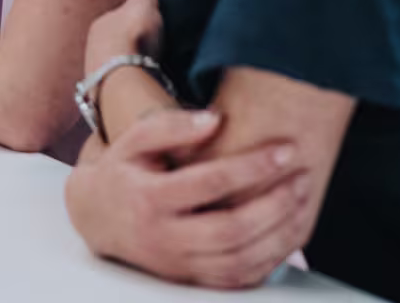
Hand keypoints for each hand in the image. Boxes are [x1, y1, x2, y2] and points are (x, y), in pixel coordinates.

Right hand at [65, 108, 312, 289]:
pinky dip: (270, 260)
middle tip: (302, 179)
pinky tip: (287, 234)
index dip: (252, 166)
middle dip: (276, 204)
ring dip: (281, 234)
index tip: (284, 149)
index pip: (209, 183)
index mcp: (148, 198)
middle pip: (232, 229)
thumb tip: (214, 120)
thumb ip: (170, 127)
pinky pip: (239, 279)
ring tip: (303, 203)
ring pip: (241, 260)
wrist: (96, 217)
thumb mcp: (133, 140)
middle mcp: (163, 237)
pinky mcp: (189, 280)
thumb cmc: (123, 171)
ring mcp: (177, 264)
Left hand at [84, 0, 163, 76]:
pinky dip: (128, 79)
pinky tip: (141, 82)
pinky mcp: (103, 91)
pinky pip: (119, 80)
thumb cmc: (132, 35)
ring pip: (115, 61)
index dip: (135, 18)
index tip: (150, 22)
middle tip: (151, 46)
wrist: (121, 76)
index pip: (120, 16)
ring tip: (149, 66)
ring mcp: (96, 69)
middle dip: (129, 42)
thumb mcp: (144, 6)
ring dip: (128, 63)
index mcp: (101, 22)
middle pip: (115, 40)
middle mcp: (93, 44)